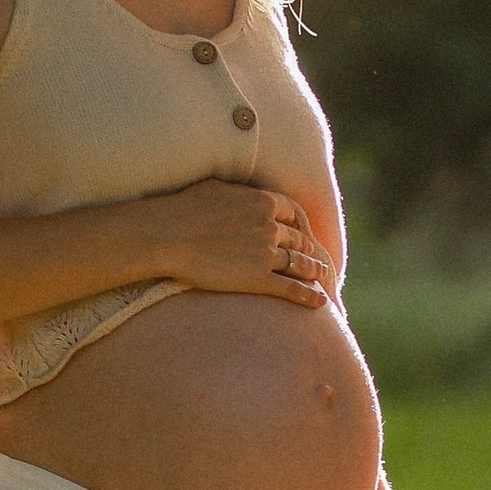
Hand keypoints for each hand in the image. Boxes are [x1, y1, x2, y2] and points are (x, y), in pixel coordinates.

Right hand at [146, 174, 332, 304]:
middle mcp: (270, 226)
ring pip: (300, 264)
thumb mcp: (216, 187)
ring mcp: (266, 252)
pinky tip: (320, 302)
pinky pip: (292, 288)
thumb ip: (239, 192)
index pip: (293, 213)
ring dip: (315, 272)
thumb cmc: (182, 209)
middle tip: (316, 260)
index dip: (301, 225)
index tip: (304, 234)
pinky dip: (309, 296)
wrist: (166, 235)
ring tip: (324, 278)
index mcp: (263, 201)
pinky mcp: (258, 278)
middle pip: (300, 240)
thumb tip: (242, 191)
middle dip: (310, 251)